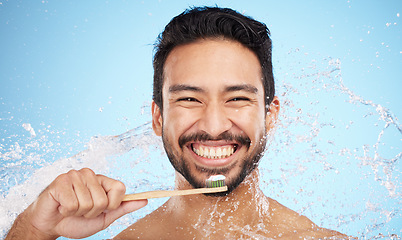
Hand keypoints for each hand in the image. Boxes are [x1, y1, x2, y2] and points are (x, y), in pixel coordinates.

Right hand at [22, 168, 146, 238]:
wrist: (51, 225)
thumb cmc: (77, 221)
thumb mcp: (104, 217)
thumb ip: (123, 208)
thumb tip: (145, 200)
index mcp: (102, 181)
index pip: (120, 187)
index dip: (112, 204)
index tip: (102, 209)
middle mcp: (90, 174)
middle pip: (103, 199)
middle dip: (92, 212)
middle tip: (81, 211)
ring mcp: (75, 175)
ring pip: (87, 202)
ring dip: (78, 212)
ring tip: (70, 209)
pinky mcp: (60, 181)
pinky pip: (72, 203)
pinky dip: (67, 211)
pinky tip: (62, 206)